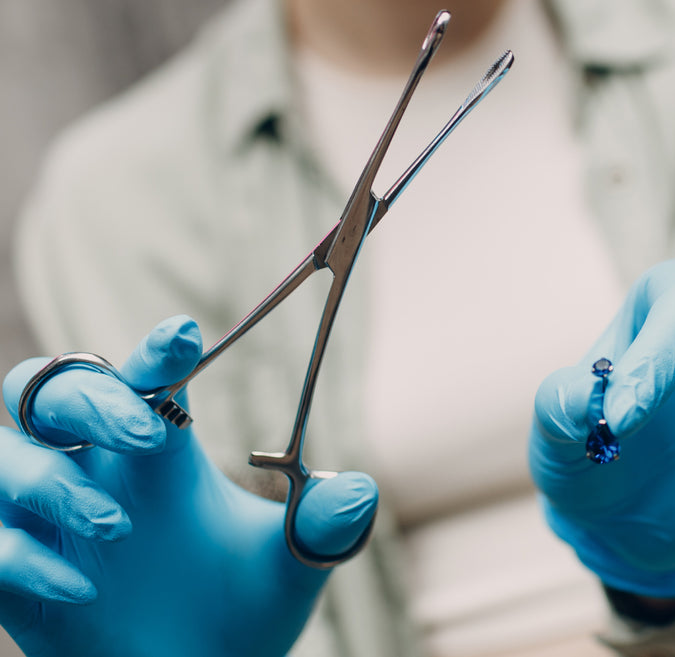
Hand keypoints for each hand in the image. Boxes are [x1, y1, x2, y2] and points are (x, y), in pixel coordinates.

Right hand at [0, 316, 376, 656]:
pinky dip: (25, 558)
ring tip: (119, 527)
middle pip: (53, 389)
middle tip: (148, 432)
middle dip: (95, 400)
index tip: (184, 335)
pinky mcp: (13, 571)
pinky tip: (80, 591)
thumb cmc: (239, 616)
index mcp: (159, 453)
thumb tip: (361, 490)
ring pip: (6, 455)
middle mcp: (97, 469)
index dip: (155, 352)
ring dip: (55, 483)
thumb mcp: (287, 570)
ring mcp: (46, 518)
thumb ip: (320, 530)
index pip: (144, 380)